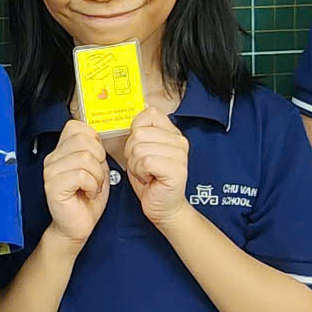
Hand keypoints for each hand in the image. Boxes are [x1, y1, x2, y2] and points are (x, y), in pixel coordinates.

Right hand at [41, 119, 110, 247]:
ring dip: (97, 175)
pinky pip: (81, 175)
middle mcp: (52, 159)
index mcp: (61, 151)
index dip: (93, 140)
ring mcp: (51, 172)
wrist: (76, 228)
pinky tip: (88, 193)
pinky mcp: (53, 187)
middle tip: (96, 176)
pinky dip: (92, 185)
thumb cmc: (86, 200)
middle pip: (83, 139)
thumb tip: (98, 137)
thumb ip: (94, 150)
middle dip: (99, 158)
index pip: (75, 126)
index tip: (96, 158)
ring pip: (85, 157)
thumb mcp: (95, 169)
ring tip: (92, 187)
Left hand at [124, 108, 193, 227]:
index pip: (149, 114)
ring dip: (135, 165)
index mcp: (173, 133)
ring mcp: (179, 155)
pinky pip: (145, 162)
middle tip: (143, 166)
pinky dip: (140, 172)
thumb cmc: (152, 180)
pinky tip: (149, 179)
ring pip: (139, 149)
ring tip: (146, 173)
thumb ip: (143, 129)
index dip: (136, 131)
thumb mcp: (143, 149)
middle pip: (138, 133)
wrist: (164, 207)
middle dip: (131, 152)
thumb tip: (143, 104)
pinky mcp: (176, 169)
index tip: (141, 147)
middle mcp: (179, 141)